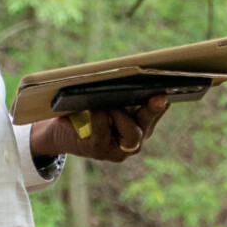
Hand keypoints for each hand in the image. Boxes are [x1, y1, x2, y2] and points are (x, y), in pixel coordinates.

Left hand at [30, 97, 172, 163]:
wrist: (60, 132)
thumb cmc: (86, 110)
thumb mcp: (108, 100)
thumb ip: (123, 93)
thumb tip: (133, 76)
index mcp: (141, 126)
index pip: (156, 113)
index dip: (161, 104)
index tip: (166, 93)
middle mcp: (134, 141)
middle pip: (147, 123)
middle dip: (152, 109)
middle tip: (157, 96)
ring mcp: (119, 150)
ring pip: (131, 132)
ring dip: (120, 113)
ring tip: (111, 100)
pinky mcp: (99, 151)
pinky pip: (104, 133)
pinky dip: (100, 117)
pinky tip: (95, 106)